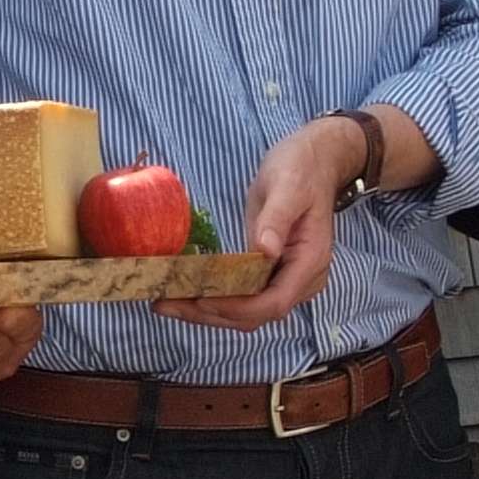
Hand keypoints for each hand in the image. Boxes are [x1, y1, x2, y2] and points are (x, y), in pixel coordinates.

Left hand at [159, 117, 356, 331]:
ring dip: (207, 311)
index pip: (274, 302)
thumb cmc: (302, 170)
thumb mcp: (288, 186)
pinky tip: (184, 292)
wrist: (313, 163)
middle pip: (256, 315)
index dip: (238, 307)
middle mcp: (302, 280)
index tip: (202, 299)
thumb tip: (266, 250)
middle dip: (211, 314)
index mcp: (310, 261)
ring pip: (247, 313)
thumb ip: (276, 219)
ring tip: (166, 302)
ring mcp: (287, 280)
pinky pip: (243, 297)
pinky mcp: (271, 275)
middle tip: (166, 304)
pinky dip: (214, 298)